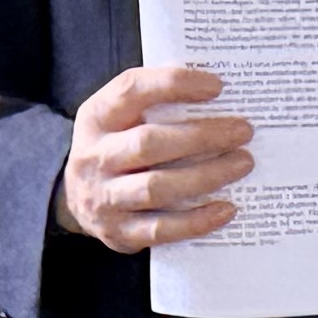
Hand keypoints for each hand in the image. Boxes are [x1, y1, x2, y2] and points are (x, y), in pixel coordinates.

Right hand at [58, 64, 253, 251]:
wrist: (75, 198)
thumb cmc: (117, 146)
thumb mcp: (121, 116)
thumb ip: (157, 103)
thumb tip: (220, 99)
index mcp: (97, 117)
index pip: (131, 91)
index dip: (173, 84)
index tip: (216, 86)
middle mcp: (95, 157)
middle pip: (149, 143)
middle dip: (202, 136)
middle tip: (243, 131)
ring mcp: (103, 198)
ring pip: (157, 187)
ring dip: (206, 176)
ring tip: (242, 163)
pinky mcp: (119, 232)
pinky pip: (161, 229)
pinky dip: (197, 220)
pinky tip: (227, 208)